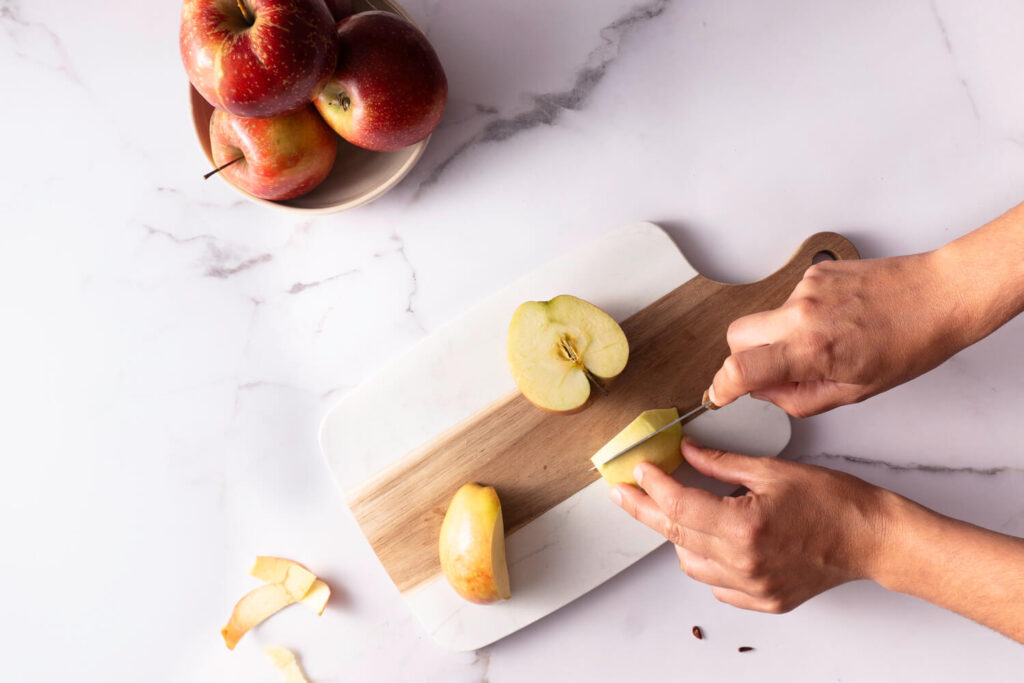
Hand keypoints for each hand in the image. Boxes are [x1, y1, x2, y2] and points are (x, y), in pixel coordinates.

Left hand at [611, 438, 894, 612]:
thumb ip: (720, 463)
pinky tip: (715, 540)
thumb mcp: (772, 469)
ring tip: (684, 511)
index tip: (637, 471)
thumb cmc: (833, 501)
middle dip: (645, 509)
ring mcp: (753, 586)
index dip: (651, 486)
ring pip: (690, 563)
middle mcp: (744, 561)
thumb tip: (685, 452)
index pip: (678, 505)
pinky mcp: (764, 600)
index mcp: (744, 525)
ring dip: (679, 536)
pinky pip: (716, 584)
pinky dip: (707, 562)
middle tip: (625, 492)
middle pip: (675, 534)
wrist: (873, 538)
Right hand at [711, 201, 1023, 417]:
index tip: (720, 394)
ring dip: (781, 335)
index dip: (721, 387)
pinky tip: (837, 320)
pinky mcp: (815, 271)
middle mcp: (802, 315)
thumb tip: (767, 395)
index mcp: (812, 350)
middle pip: (736, 336)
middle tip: (774, 369)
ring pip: (765, 318)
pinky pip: (790, 300)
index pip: (740, 369)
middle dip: (744, 356)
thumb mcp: (855, 392)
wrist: (940, 295)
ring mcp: (806, 288)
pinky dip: (803, 315)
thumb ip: (800, 399)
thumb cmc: (910, 344)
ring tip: (827, 341)